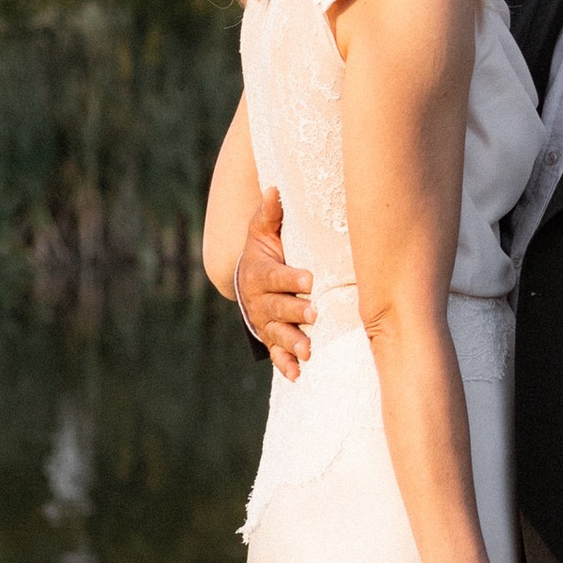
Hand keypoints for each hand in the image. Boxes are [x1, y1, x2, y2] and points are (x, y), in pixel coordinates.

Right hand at [234, 189, 313, 379]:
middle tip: (313, 312)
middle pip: (277, 308)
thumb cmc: (264, 251)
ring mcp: (266, 323)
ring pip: (278, 334)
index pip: (274, 277)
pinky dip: (285, 365)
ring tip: (307, 349)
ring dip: (292, 342)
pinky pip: (277, 354)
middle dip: (295, 311)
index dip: (291, 278)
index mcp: (258, 274)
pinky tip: (297, 374)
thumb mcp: (262, 232)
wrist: (249, 280)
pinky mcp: (272, 339)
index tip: (310, 278)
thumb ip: (269, 214)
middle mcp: (260, 302)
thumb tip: (274, 188)